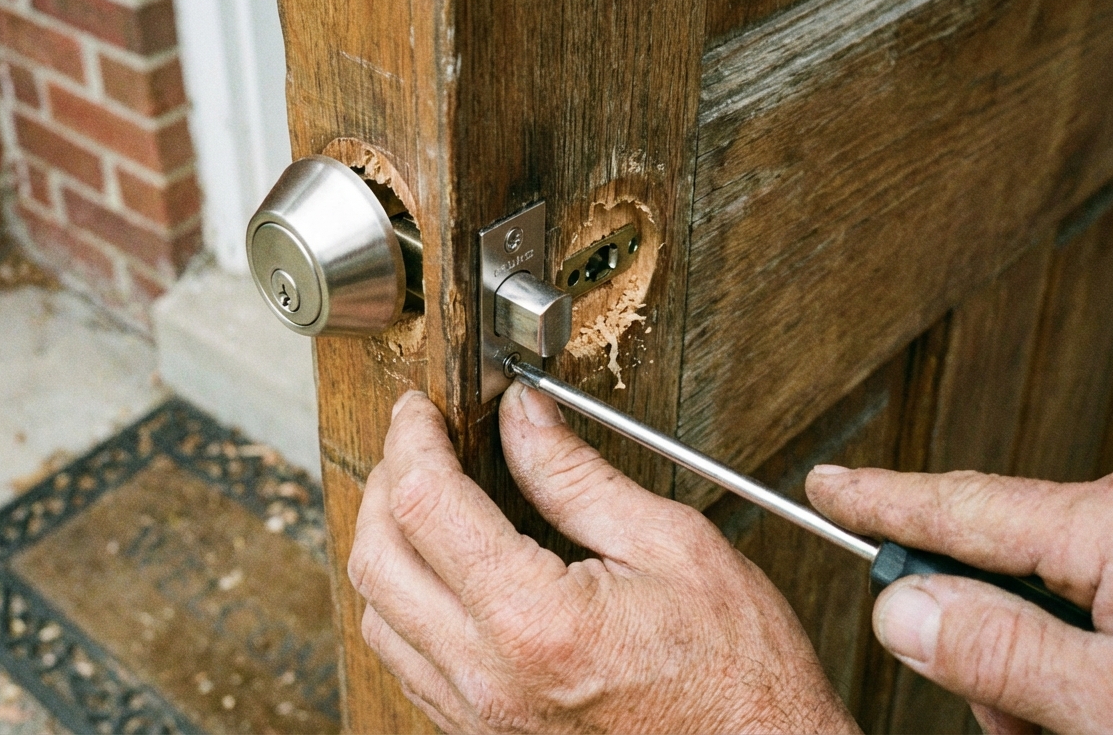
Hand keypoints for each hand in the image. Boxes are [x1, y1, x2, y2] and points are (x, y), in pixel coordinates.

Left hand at [349, 384, 857, 733]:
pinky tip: (444, 573)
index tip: (421, 408)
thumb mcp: (672, 545)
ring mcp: (480, 718)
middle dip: (385, 482)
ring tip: (426, 499)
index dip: (412, 438)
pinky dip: (406, 605)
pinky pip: (408, 665)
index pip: (427, 505)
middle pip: (377, 561)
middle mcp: (490, 679)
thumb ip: (578, 477)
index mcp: (535, 622)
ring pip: (379, 618)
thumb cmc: (735, 674)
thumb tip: (522, 417)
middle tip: (417, 443)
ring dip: (387, 546)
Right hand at [806, 457, 1112, 734]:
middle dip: (995, 649)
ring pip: (1051, 593)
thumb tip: (899, 606)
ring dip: (1050, 670)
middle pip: (1003, 564)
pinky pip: (1101, 597)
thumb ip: (1000, 654)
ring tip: (1100, 727)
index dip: (880, 502)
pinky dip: (1092, 658)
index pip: (960, 507)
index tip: (823, 486)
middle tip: (1027, 725)